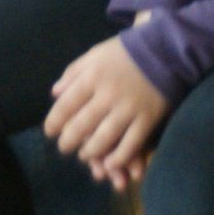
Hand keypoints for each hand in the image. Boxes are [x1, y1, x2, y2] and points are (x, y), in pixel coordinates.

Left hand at [43, 37, 167, 191]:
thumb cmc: (124, 53)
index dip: (54, 122)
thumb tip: (54, 93)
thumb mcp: (94, 54)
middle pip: (82, 125)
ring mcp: (128, 108)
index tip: (50, 132)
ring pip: (104, 139)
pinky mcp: (147, 119)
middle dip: (68, 141)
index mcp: (92, 77)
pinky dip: (119, 159)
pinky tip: (110, 163)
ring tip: (84, 155)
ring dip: (90, 152)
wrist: (164, 50)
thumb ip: (73, 73)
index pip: (66, 105)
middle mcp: (108, 94)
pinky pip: (131, 145)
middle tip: (64, 147)